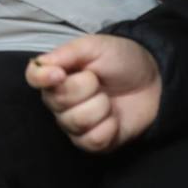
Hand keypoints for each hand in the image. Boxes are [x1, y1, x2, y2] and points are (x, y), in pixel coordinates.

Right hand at [25, 34, 160, 152]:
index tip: (60, 74)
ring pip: (75, 122)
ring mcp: (74, 123)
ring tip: (109, 99)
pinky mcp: (91, 142)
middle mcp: (59, 100)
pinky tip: (114, 118)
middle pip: (57, 100)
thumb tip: (41, 64)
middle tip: (99, 80)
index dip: (42, 78)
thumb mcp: (96, 46)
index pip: (33, 78)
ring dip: (100, 107)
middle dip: (85, 88)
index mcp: (57, 74)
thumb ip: (67, 52)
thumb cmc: (121, 59)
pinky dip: (108, 127)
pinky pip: (91, 140)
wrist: (153, 80)